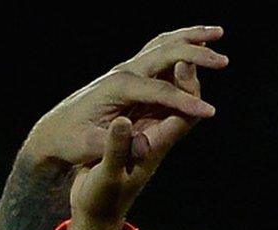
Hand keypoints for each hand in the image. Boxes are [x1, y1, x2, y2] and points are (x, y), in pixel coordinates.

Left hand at [20, 26, 224, 171]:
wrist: (53, 130)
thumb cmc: (70, 141)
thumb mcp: (87, 147)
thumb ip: (114, 145)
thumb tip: (142, 146)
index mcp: (117, 87)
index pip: (159, 92)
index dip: (185, 102)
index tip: (209, 112)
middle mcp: (124, 72)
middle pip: (165, 54)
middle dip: (196, 56)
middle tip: (224, 61)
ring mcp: (126, 69)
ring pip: (163, 45)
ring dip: (191, 37)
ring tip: (217, 33)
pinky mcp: (130, 74)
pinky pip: (159, 51)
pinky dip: (179, 42)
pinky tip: (196, 41)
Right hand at [68, 58, 207, 229]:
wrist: (95, 210)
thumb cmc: (101, 198)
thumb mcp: (105, 175)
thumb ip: (114, 149)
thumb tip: (123, 122)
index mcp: (154, 145)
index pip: (183, 114)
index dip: (188, 88)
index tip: (183, 63)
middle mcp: (156, 135)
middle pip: (184, 100)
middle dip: (189, 72)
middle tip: (192, 42)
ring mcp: (146, 131)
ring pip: (169, 96)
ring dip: (174, 72)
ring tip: (177, 42)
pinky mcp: (134, 129)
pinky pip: (151, 99)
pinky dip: (156, 80)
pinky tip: (149, 62)